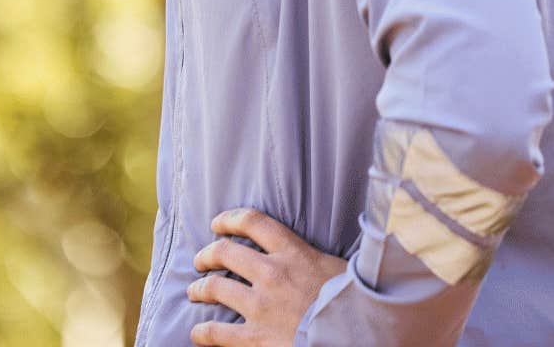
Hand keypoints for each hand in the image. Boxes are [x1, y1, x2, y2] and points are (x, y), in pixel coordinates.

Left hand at [187, 207, 345, 344]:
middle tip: (200, 261)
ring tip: (194, 290)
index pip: (253, 222)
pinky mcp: (256, 337)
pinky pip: (217, 333)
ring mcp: (261, 305)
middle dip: (207, 255)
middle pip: (225, 251)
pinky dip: (202, 332)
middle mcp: (272, 273)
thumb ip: (321, 261)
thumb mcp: (342, 270)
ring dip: (200, 288)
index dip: (229, 219)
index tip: (217, 224)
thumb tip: (325, 258)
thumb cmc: (357, 305)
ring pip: (215, 287)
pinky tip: (196, 333)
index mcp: (294, 253)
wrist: (358, 337)